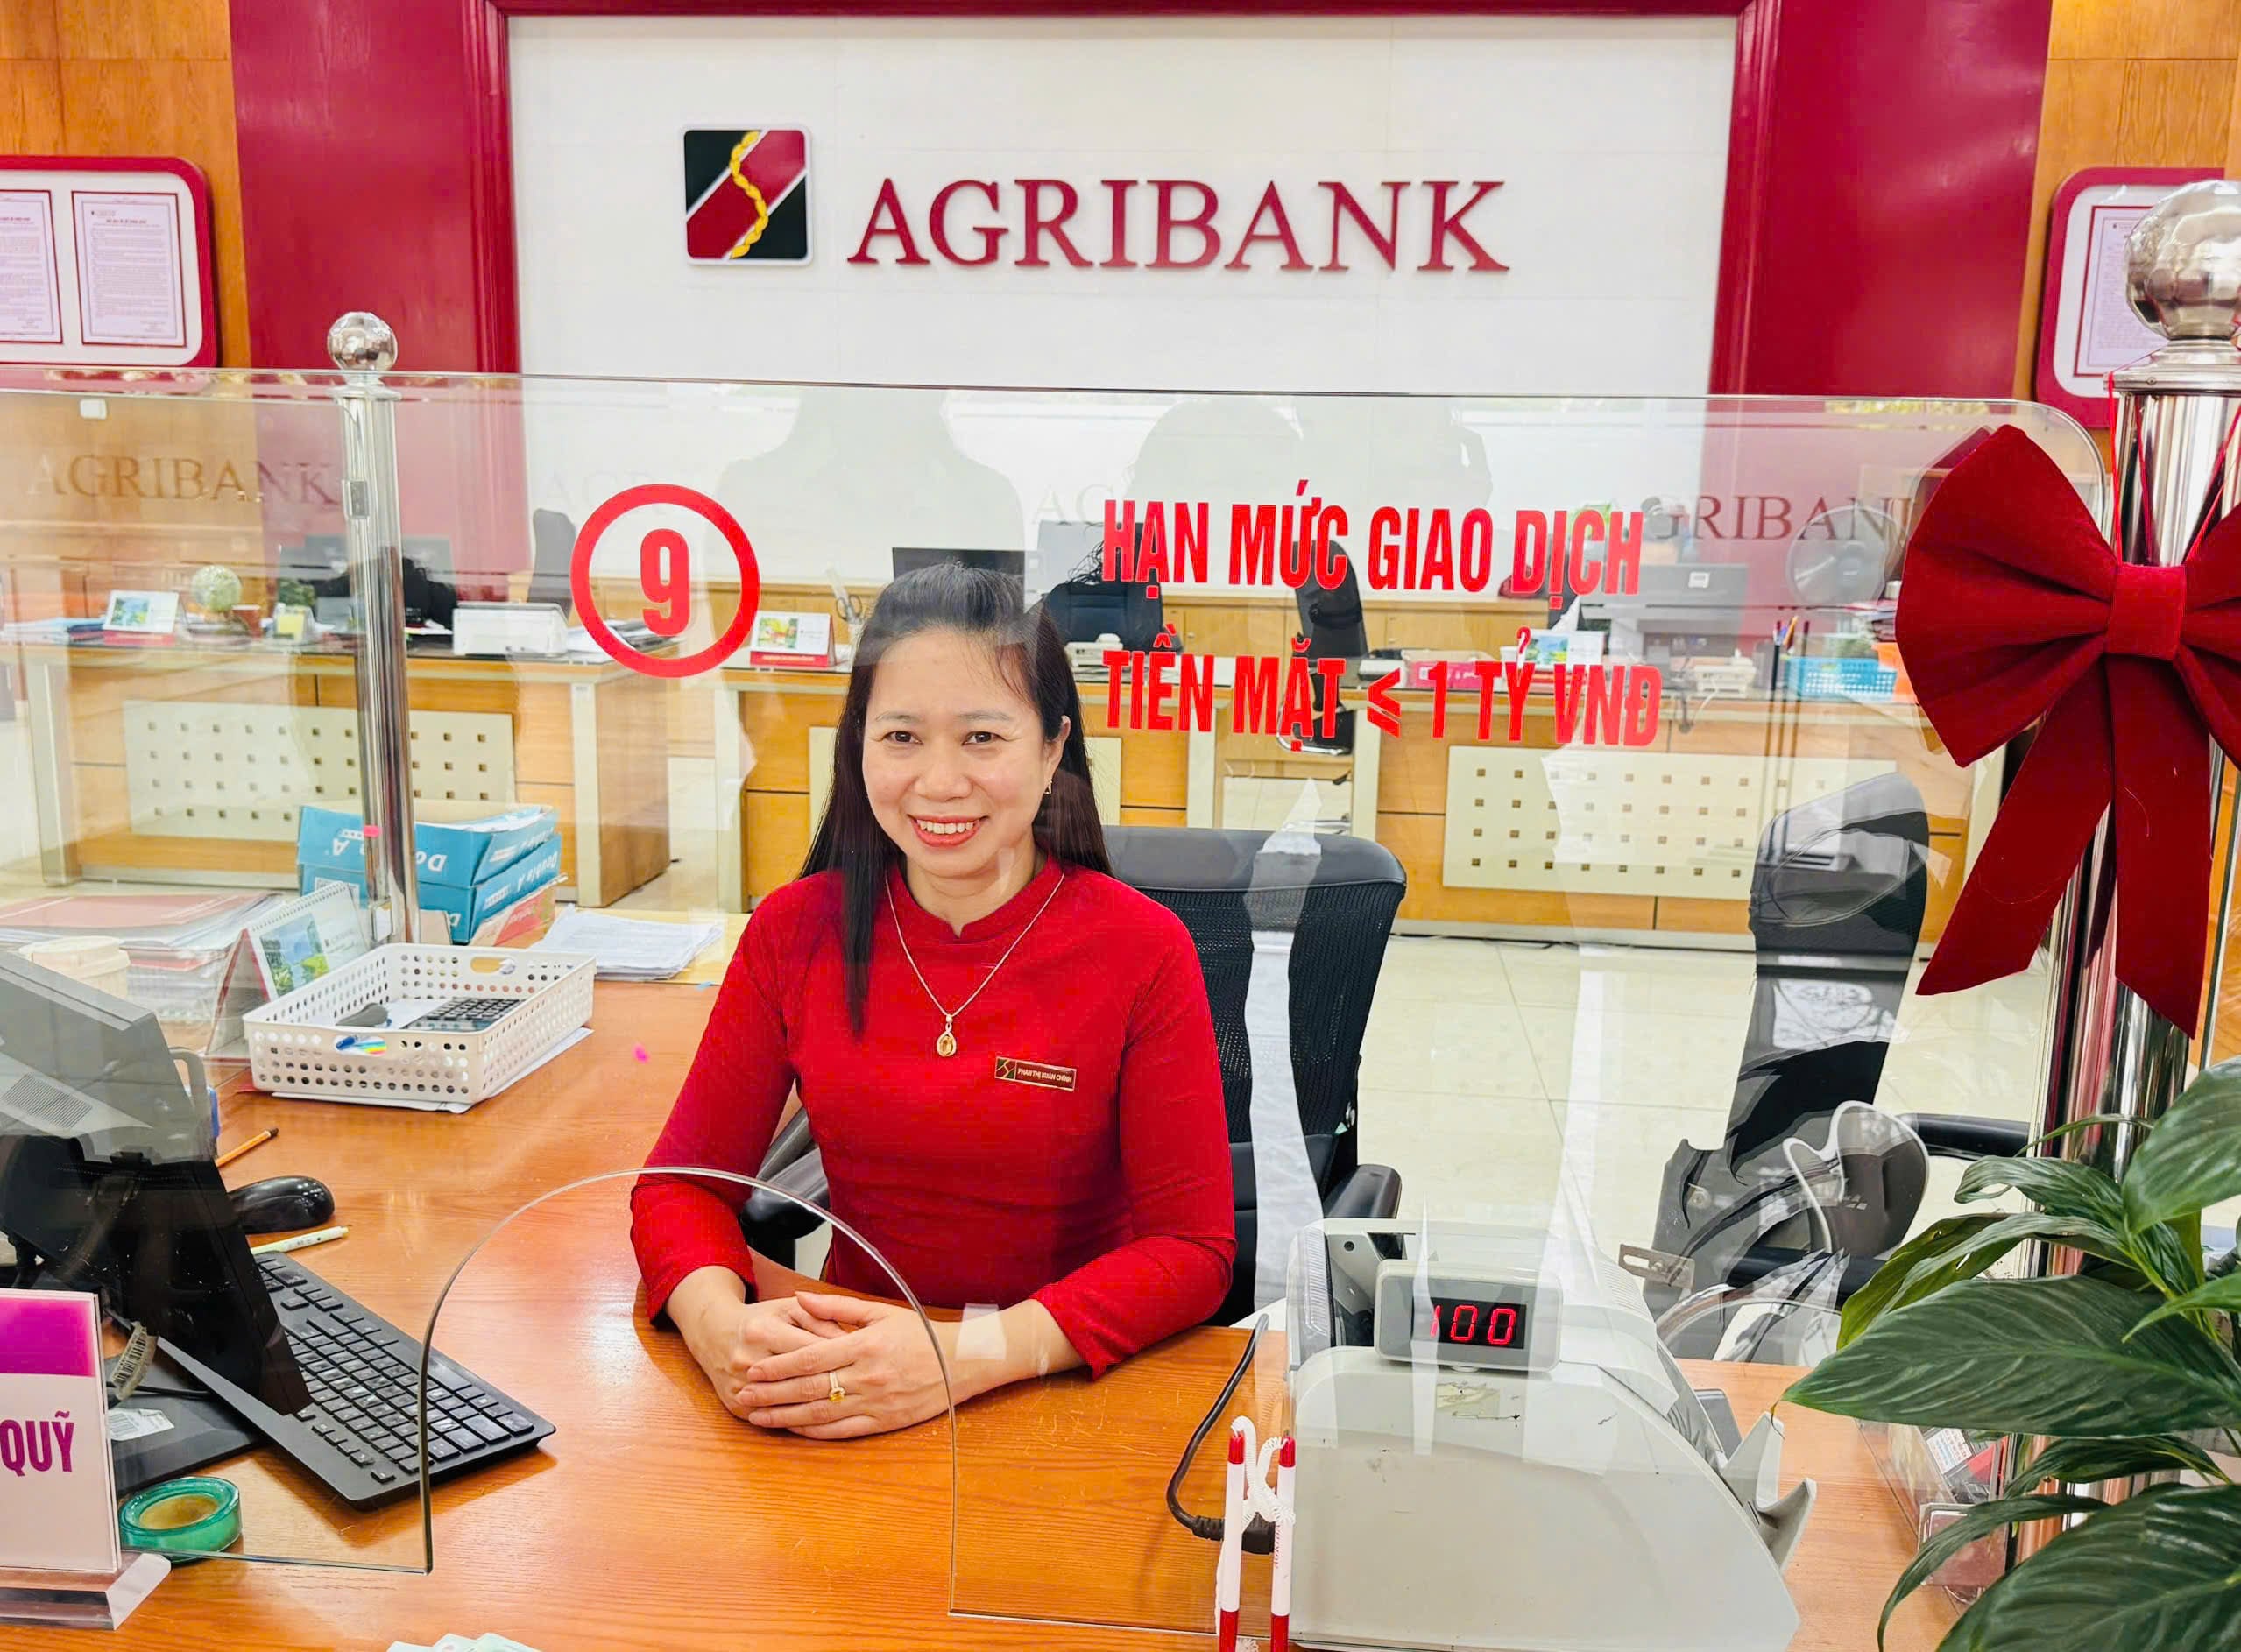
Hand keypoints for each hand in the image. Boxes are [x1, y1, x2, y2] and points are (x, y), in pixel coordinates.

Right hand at [678, 1294, 848, 1422]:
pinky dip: (795, 1422)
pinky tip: (819, 1423)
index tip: (865, 1364)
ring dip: (817, 1409)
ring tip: (846, 1410)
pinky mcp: (735, 1405)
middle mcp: (747, 1360)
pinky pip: (770, 1419)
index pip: (809, 1351)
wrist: (716, 1333)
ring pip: (785, 1405)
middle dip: (833, 1386)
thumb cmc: (762, 1319)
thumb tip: (851, 1339)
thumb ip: (821, 1318)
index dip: (840, 1358)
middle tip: (863, 1391)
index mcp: (763, 1331)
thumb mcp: (790, 1309)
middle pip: (798, 1380)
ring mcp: (739, 1386)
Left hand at [731, 1291, 957, 1438]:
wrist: (962, 1362)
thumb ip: (836, 1308)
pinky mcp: (885, 1422)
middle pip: (809, 1388)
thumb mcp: (880, 1313)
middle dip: (771, 1393)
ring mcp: (876, 1402)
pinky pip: (842, 1431)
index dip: (778, 1366)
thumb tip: (799, 1298)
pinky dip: (814, 1431)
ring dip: (785, 1417)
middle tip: (743, 1396)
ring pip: (821, 1414)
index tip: (754, 1370)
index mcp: (864, 1346)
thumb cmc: (920, 1334)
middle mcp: (868, 1376)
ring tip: (758, 1417)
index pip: (810, 1359)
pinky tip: (794, 1430)